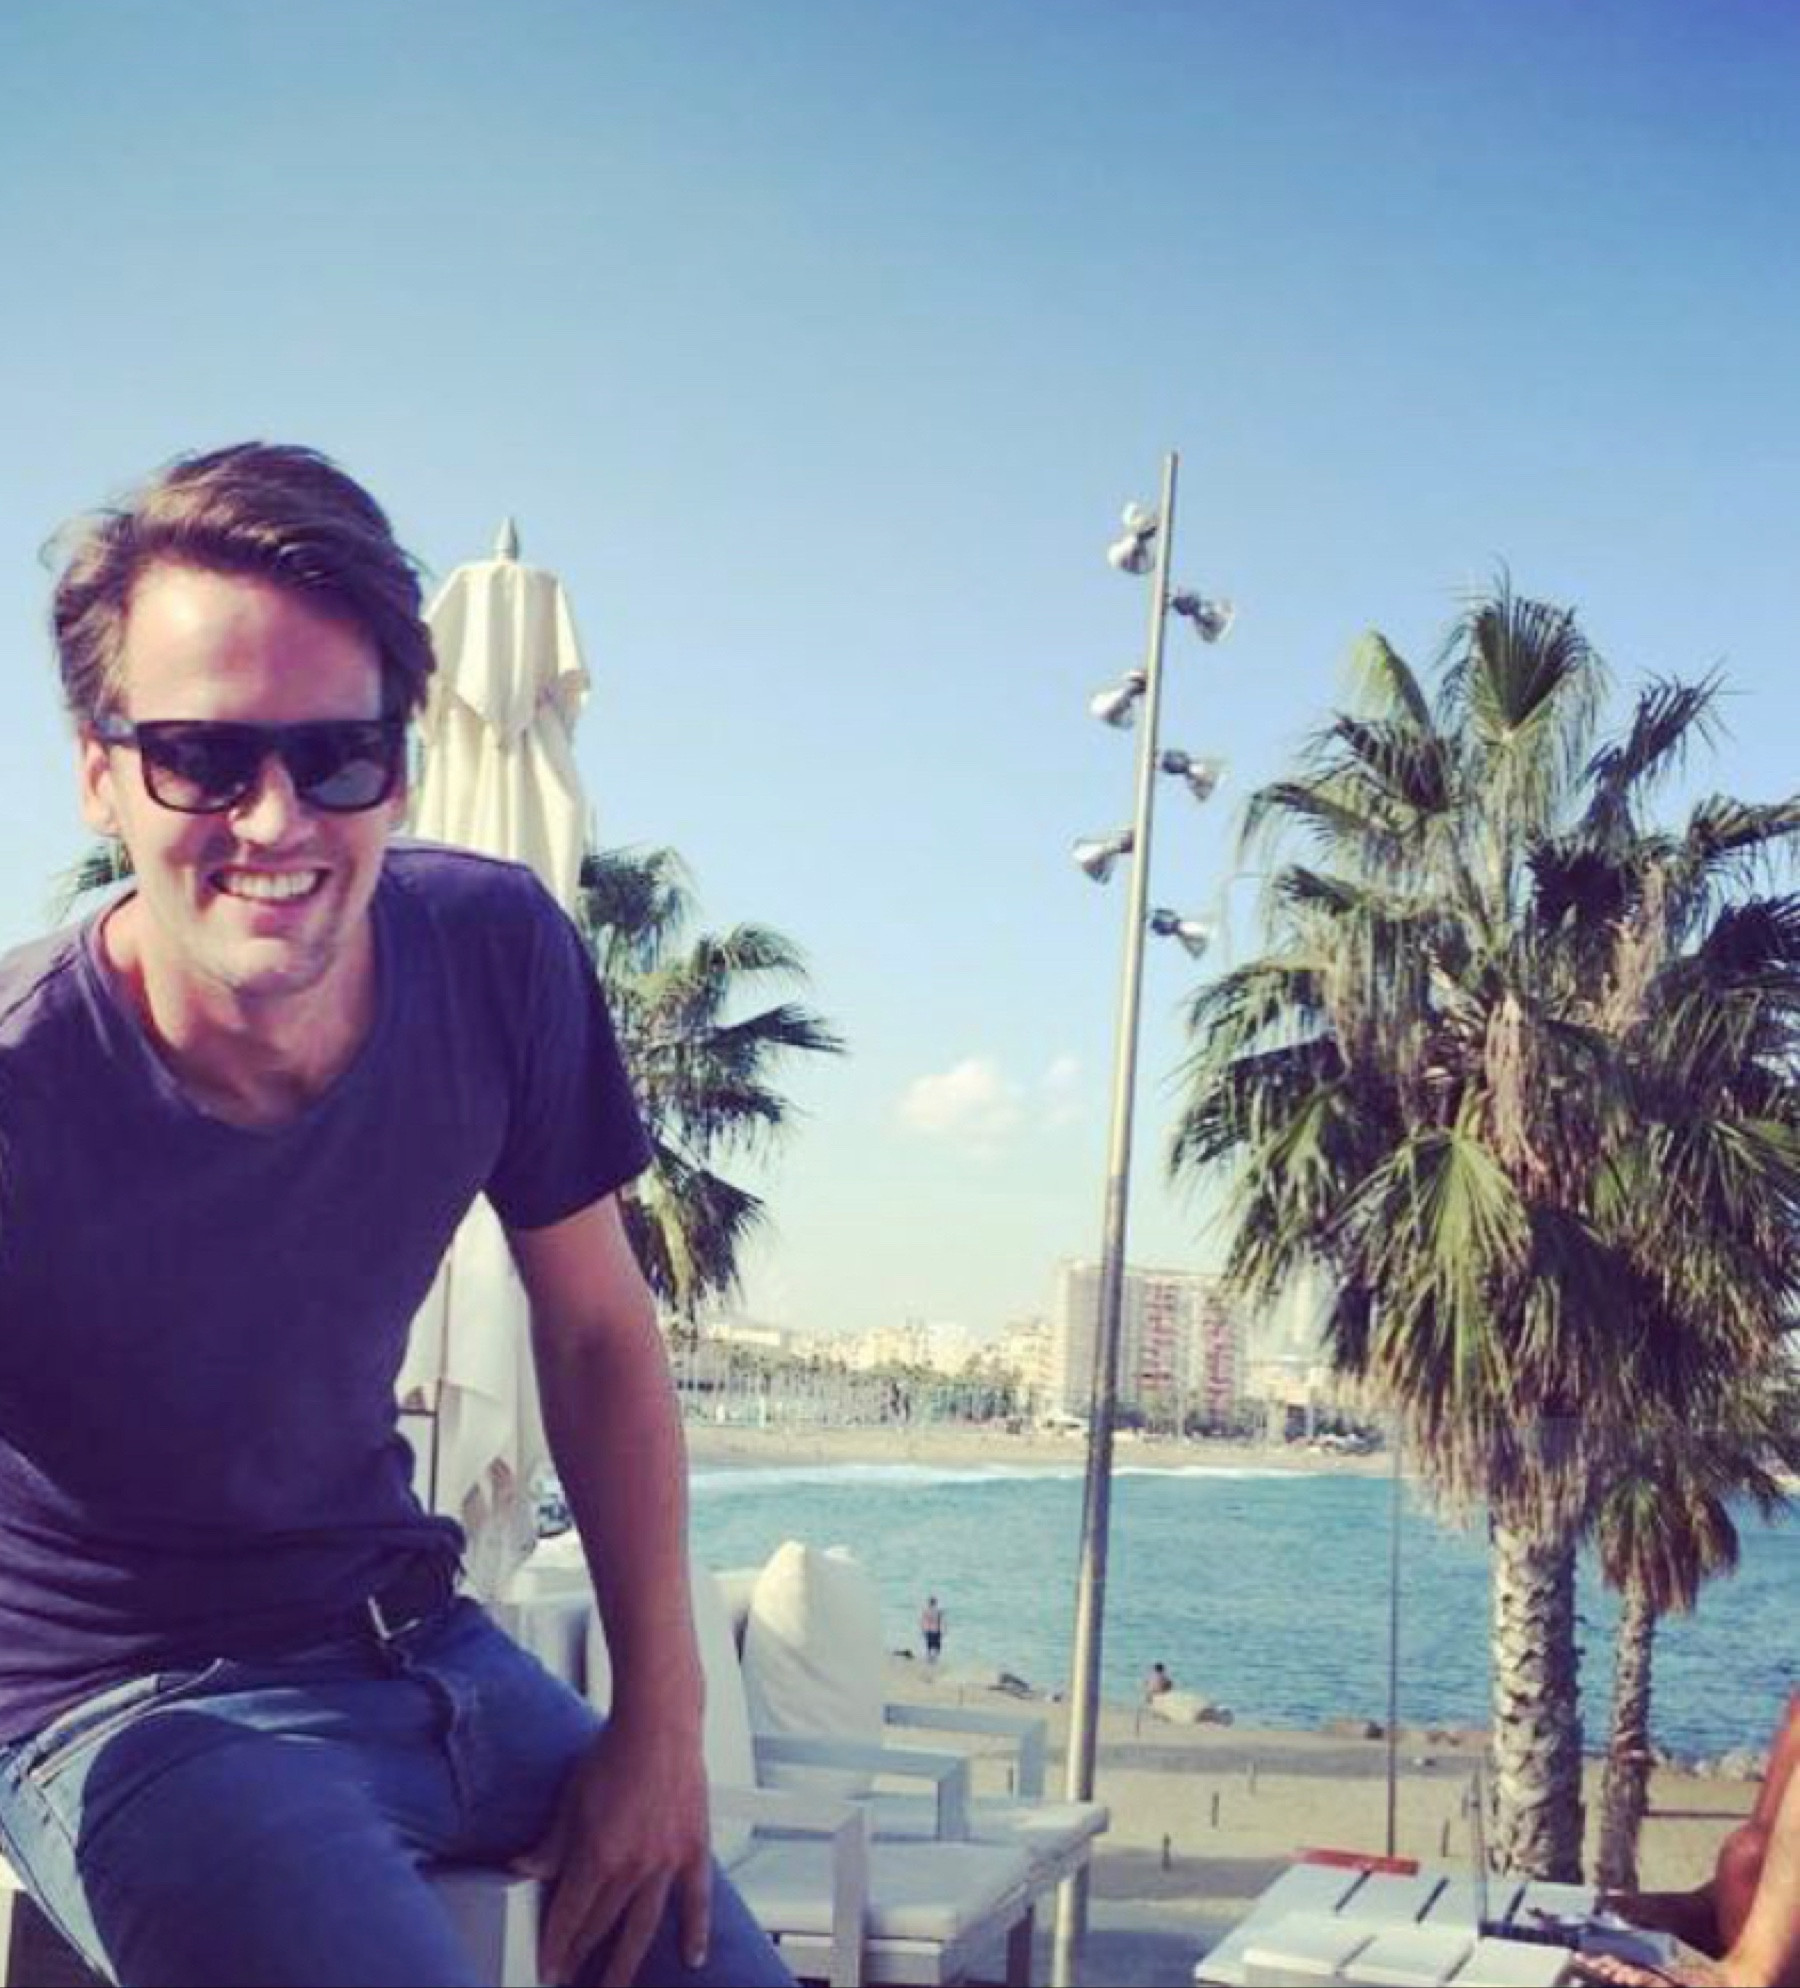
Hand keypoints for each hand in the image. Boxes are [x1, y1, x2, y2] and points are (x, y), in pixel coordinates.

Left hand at [514, 1714, 711, 1985]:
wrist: (659, 1723)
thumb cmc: (616, 1751)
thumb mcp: (570, 1799)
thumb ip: (550, 1844)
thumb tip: (523, 1869)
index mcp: (597, 1856)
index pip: (569, 1917)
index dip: (555, 1947)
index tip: (547, 1968)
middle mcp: (632, 1867)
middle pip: (602, 1927)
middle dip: (582, 1957)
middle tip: (571, 1979)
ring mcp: (666, 1862)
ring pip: (643, 1927)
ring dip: (626, 1963)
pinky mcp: (693, 1849)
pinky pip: (696, 1899)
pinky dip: (695, 1930)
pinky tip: (692, 1956)